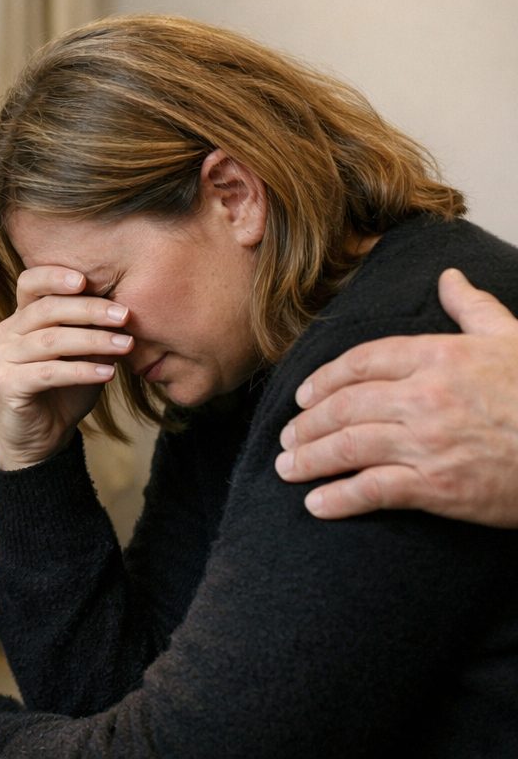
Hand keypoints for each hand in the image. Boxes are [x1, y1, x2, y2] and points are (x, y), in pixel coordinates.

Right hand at [0, 266, 132, 469]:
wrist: (43, 435)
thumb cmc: (65, 388)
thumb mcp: (84, 354)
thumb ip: (94, 332)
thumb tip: (124, 313)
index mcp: (23, 315)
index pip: (29, 282)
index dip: (54, 276)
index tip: (86, 279)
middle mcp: (8, 331)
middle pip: (45, 309)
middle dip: (89, 310)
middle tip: (124, 315)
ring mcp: (4, 357)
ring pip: (50, 340)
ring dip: (92, 341)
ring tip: (126, 346)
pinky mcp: (8, 384)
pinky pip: (48, 373)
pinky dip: (81, 371)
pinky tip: (108, 374)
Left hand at [276, 268, 517, 527]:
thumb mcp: (512, 340)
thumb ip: (473, 309)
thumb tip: (449, 278)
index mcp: (438, 356)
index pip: (360, 362)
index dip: (324, 380)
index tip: (305, 395)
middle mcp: (424, 396)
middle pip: (343, 406)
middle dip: (306, 423)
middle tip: (287, 436)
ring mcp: (428, 442)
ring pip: (347, 446)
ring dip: (309, 458)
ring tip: (288, 468)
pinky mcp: (438, 487)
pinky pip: (373, 490)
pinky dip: (338, 498)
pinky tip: (316, 505)